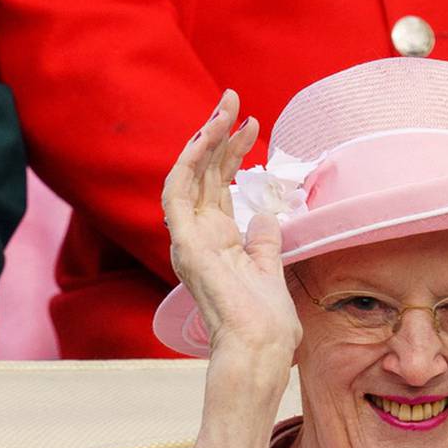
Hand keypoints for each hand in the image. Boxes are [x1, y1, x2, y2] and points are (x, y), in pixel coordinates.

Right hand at [160, 90, 300, 366]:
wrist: (260, 349)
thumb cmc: (267, 323)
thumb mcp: (270, 269)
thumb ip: (264, 241)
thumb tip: (265, 215)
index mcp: (216, 243)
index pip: (217, 185)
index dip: (232, 151)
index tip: (252, 124)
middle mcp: (197, 237)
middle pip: (203, 173)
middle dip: (217, 133)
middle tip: (233, 98)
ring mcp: (188, 240)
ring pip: (187, 175)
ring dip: (203, 138)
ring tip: (224, 108)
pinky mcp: (184, 244)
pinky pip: (177, 192)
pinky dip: (189, 161)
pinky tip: (206, 135)